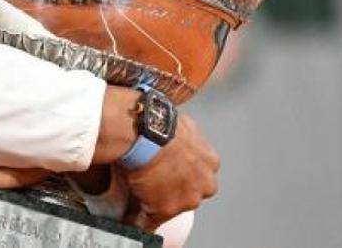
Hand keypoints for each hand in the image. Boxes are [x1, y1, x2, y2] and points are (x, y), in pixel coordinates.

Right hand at [117, 114, 218, 231]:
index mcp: (210, 160)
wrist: (145, 130)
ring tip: (139, 193)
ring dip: (158, 203)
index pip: (199, 174)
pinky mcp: (165, 209)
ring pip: (172, 207)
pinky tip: (131, 216)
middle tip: (155, 181)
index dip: (182, 172)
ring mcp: (187, 198)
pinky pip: (151, 220)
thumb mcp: (182, 125)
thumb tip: (174, 134)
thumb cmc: (159, 122)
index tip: (170, 171)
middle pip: (191, 192)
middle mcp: (204, 182)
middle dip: (175, 189)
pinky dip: (141, 219)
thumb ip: (185, 137)